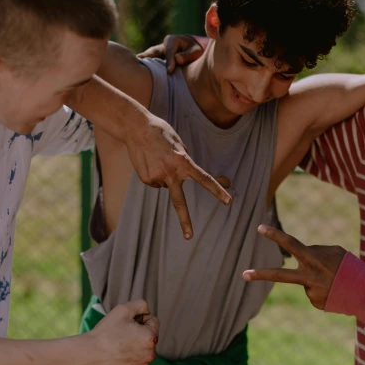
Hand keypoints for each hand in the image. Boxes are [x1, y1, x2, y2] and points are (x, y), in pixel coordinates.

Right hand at [82, 299, 158, 364]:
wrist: (89, 354)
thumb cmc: (106, 331)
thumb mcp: (123, 309)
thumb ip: (141, 305)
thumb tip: (147, 312)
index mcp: (151, 338)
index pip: (153, 321)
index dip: (139, 318)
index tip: (127, 323)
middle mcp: (150, 354)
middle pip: (149, 336)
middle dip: (139, 332)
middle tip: (122, 334)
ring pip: (143, 349)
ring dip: (135, 345)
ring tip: (119, 344)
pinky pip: (137, 360)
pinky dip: (130, 357)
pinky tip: (118, 355)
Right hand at [126, 114, 231, 238]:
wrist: (136, 128)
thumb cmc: (161, 132)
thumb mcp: (179, 143)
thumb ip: (184, 159)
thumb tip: (184, 173)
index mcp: (183, 162)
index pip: (204, 179)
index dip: (217, 191)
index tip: (228, 202)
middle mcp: (170, 173)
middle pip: (179, 202)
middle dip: (184, 220)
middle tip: (189, 236)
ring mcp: (156, 177)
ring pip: (166, 185)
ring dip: (164, 175)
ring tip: (157, 158)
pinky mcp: (146, 179)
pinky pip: (155, 182)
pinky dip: (154, 174)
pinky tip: (149, 162)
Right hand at [137, 34, 206, 73]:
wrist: (192, 49)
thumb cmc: (195, 50)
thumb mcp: (196, 51)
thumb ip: (187, 55)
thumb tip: (177, 60)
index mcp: (172, 40)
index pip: (168, 51)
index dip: (169, 61)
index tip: (169, 72)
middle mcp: (162, 45)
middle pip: (152, 52)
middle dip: (146, 58)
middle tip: (139, 66)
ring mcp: (157, 52)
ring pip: (148, 57)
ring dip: (142, 63)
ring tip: (133, 70)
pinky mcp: (156, 59)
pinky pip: (149, 63)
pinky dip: (144, 67)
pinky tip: (138, 74)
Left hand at [242, 225, 344, 309]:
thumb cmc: (351, 267)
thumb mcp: (335, 251)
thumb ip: (315, 251)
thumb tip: (301, 258)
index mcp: (314, 259)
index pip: (291, 244)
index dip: (275, 235)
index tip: (260, 228)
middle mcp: (309, 277)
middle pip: (280, 275)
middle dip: (260, 275)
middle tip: (243, 274)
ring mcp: (311, 292)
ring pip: (304, 281)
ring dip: (315, 279)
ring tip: (335, 281)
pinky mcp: (315, 303)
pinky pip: (312, 292)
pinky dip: (321, 289)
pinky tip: (334, 290)